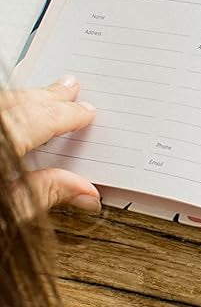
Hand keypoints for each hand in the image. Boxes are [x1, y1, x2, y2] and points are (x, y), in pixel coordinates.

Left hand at [0, 77, 100, 218]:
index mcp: (3, 142)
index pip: (39, 119)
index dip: (67, 115)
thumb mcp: (7, 216)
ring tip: (42, 95)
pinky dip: (7, 105)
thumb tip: (84, 191)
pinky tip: (13, 110)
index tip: (86, 112)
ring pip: (2, 99)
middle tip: (70, 90)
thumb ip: (43, 196)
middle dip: (46, 96)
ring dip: (24, 97)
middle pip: (17, 102)